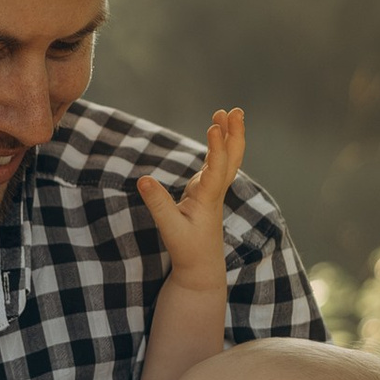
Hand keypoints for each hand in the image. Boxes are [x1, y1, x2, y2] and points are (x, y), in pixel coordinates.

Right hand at [136, 105, 243, 288]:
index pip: (217, 168)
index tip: (215, 125)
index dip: (218, 146)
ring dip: (230, 137)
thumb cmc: (187, 249)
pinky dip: (219, 148)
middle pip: (232, 158)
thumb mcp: (168, 228)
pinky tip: (216, 135)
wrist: (200, 268)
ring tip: (227, 114)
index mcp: (208, 199)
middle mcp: (214, 192)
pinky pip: (218, 165)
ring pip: (228, 160)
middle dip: (235, 134)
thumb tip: (143, 178)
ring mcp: (212, 191)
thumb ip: (157, 203)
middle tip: (235, 111)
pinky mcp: (206, 194)